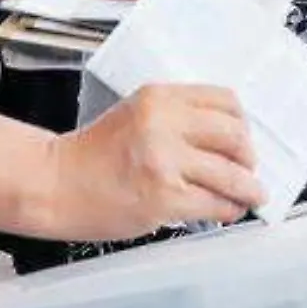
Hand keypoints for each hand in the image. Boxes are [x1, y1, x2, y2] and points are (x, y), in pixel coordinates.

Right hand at [46, 85, 264, 239]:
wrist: (55, 184)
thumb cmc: (92, 155)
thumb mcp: (135, 115)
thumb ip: (176, 118)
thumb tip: (225, 139)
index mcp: (158, 97)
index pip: (224, 100)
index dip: (242, 122)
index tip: (244, 136)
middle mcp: (163, 124)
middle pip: (234, 135)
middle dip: (249, 156)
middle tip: (250, 167)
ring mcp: (164, 162)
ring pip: (231, 174)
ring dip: (248, 188)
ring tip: (251, 194)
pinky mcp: (163, 198)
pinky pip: (214, 204)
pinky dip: (228, 209)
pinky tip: (227, 210)